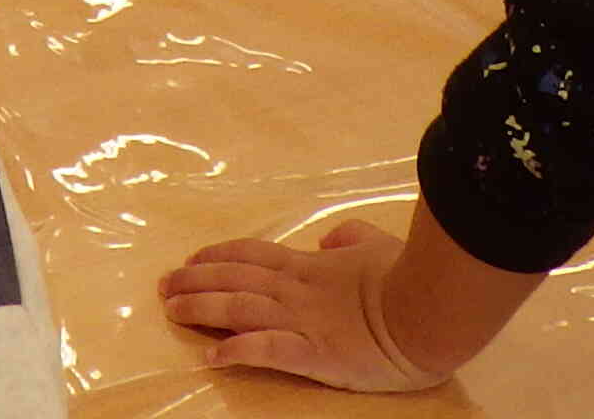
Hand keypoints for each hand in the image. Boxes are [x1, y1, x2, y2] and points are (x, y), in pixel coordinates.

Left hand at [162, 221, 464, 391]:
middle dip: (193, 280)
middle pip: (233, 279)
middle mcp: (297, 291)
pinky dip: (237, 352)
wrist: (431, 310)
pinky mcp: (316, 355)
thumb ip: (350, 237)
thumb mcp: (377, 244)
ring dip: (201, 308)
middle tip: (163, 285)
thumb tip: (329, 238)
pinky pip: (267, 351)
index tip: (190, 259)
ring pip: (239, 309)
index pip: (251, 254)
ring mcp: (304, 322)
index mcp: (310, 266)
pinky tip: (213, 357)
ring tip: (171, 310)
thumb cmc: (408, 277)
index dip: (216, 256)